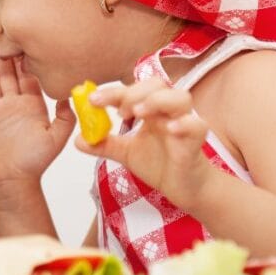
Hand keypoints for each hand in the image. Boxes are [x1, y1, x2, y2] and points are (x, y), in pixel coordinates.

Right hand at [0, 44, 75, 191]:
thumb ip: (66, 118)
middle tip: (2, 36)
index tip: (23, 43)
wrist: (12, 180)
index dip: (24, 60)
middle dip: (4, 56)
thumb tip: (69, 96)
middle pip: (7, 74)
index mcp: (31, 105)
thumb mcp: (57, 139)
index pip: (27, 76)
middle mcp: (13, 103)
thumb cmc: (35, 162)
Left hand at [74, 78, 216, 209]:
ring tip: (138, 113)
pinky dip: (185, 124)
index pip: (132, 90)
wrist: (185, 189)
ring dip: (158, 101)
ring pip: (180, 98)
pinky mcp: (197, 141)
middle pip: (157, 85)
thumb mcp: (127, 153)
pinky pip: (197, 125)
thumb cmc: (161, 164)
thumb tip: (78, 139)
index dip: (112, 92)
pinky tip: (170, 129)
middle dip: (134, 93)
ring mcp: (185, 123)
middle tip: (118, 111)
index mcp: (151, 110)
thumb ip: (105, 144)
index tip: (92, 100)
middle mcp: (168, 111)